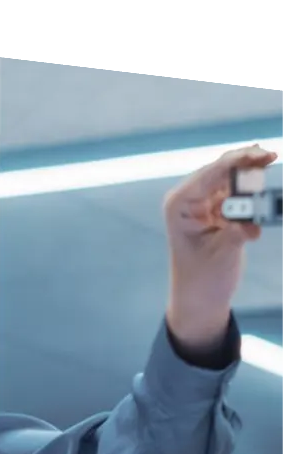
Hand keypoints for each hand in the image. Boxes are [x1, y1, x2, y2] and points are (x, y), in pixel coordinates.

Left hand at [163, 144, 277, 351]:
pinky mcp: (218, 211)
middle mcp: (189, 199)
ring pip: (234, 179)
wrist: (201, 298)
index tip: (264, 155)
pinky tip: (255, 224)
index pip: (211, 173)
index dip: (238, 160)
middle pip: (223, 170)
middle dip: (248, 164)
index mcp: (180, 204)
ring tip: (266, 188)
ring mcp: (204, 203)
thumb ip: (237, 229)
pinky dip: (253, 201)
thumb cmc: (203, 279)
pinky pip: (241, 194)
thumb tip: (251, 219)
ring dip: (253, 183)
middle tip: (272, 158)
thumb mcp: (223, 254)